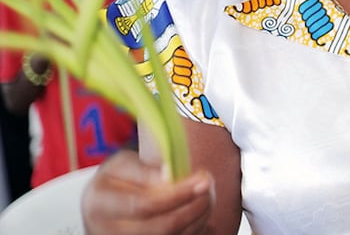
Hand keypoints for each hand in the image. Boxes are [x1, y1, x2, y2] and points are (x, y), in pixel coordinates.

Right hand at [82, 150, 213, 234]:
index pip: (143, 206)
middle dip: (194, 207)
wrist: (103, 203)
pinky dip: (194, 227)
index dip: (177, 195)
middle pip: (162, 228)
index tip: (202, 178)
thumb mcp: (122, 164)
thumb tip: (169, 175)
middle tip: (209, 186)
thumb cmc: (116, 180)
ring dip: (198, 217)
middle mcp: (107, 230)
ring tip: (206, 195)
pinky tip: (199, 211)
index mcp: (99, 203)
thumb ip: (144, 169)